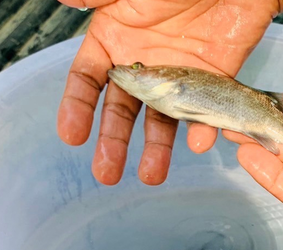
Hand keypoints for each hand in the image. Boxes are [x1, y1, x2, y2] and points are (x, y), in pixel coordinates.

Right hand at [56, 0, 282, 185]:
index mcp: (114, 41)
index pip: (87, 82)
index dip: (77, 108)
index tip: (72, 136)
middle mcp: (141, 65)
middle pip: (120, 112)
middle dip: (112, 143)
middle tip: (107, 173)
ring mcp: (176, 77)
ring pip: (160, 120)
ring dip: (156, 150)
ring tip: (151, 176)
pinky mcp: (211, 82)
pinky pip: (204, 112)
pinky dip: (203, 129)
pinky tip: (199, 142)